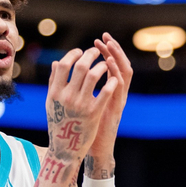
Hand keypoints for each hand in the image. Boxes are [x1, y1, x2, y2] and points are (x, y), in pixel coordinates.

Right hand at [46, 47, 117, 161]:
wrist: (65, 148)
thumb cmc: (58, 123)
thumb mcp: (51, 103)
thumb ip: (53, 82)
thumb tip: (56, 63)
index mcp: (54, 93)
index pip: (63, 65)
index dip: (73, 55)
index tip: (80, 52)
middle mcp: (66, 97)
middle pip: (80, 67)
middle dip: (90, 55)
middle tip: (96, 52)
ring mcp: (80, 105)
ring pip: (94, 75)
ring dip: (102, 66)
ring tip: (105, 64)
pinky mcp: (94, 113)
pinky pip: (106, 92)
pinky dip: (111, 82)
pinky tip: (114, 79)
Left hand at [85, 33, 132, 177]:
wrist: (96, 149)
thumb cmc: (87, 128)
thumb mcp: (82, 104)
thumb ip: (77, 88)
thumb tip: (61, 69)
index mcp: (109, 91)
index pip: (111, 65)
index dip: (107, 52)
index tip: (98, 40)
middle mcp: (117, 93)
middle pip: (120, 65)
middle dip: (112, 49)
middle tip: (104, 37)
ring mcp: (118, 100)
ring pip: (124, 73)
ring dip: (116, 57)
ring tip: (109, 45)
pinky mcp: (116, 108)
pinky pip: (119, 87)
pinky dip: (116, 73)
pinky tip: (109, 63)